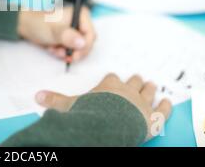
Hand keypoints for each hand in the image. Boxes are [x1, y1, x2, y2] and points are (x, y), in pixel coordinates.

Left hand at [17, 6, 95, 62]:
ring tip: (54, 49)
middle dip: (74, 51)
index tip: (75, 55)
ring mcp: (75, 31)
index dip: (85, 47)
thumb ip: (68, 37)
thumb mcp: (54, 31)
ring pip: (78, 49)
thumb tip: (82, 43)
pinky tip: (52, 49)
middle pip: (86, 44)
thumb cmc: (39, 23)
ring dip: (66, 53)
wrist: (26, 26)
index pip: (91, 35)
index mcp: (81, 15)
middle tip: (64, 55)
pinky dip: (62, 53)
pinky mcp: (69, 39)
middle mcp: (80, 22)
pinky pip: (71, 51)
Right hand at [35, 74, 171, 138]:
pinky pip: (163, 109)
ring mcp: (141, 103)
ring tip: (152, 84)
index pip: (111, 78)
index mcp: (108, 87)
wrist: (109, 126)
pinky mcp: (153, 117)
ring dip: (150, 88)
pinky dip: (166, 105)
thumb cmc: (90, 114)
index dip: (112, 79)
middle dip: (135, 80)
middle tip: (139, 77)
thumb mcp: (69, 106)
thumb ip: (55, 100)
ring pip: (148, 91)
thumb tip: (37, 95)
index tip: (112, 78)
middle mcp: (126, 91)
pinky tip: (167, 102)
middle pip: (132, 82)